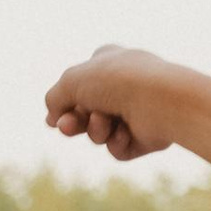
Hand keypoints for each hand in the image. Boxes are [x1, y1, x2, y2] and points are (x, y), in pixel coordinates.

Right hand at [42, 47, 189, 159]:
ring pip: (101, 132)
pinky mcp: (147, 137)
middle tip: (67, 127)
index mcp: (108, 62)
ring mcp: (136, 112)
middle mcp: (123, 86)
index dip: (65, 104)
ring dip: (96, 130)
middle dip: (74, 123)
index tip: (54, 119)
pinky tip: (126, 132)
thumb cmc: (116, 81)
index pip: (79, 83)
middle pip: (86, 113)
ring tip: (104, 121)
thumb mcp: (71, 82)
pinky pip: (119, 147)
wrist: (158, 99)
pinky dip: (117, 142)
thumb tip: (52, 119)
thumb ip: (55, 98)